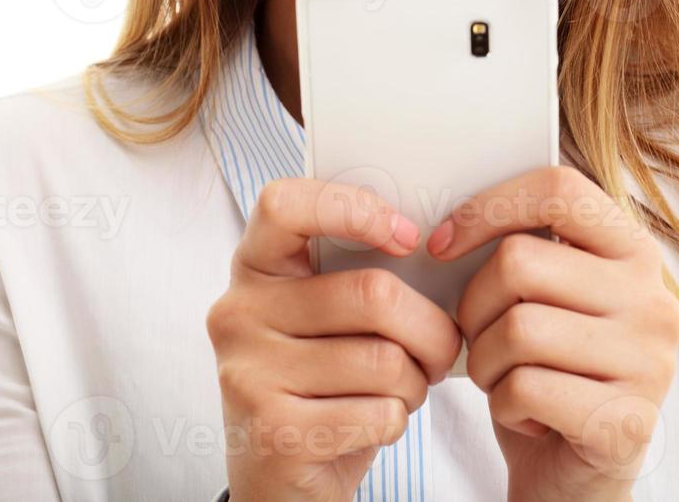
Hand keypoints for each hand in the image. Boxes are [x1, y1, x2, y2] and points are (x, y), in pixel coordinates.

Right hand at [206, 179, 462, 501]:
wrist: (282, 480)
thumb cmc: (323, 383)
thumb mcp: (327, 318)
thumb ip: (357, 275)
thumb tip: (439, 247)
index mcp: (254, 268)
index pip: (284, 204)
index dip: (353, 208)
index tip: (407, 238)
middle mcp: (238, 313)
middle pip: (371, 293)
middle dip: (430, 329)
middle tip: (439, 350)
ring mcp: (249, 373)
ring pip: (385, 360)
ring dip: (416, 383)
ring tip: (401, 391)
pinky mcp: (273, 431)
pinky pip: (378, 412)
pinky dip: (397, 422)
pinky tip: (374, 423)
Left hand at [426, 166, 678, 501]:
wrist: (576, 474)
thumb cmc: (548, 371)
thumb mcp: (546, 298)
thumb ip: (524, 251)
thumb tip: (445, 222)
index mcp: (634, 252)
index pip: (558, 192)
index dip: (488, 208)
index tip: (444, 244)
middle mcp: (653, 300)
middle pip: (519, 262)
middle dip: (473, 306)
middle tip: (481, 338)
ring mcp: (649, 362)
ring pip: (516, 327)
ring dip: (483, 361)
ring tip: (504, 377)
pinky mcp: (625, 420)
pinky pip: (524, 388)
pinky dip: (502, 404)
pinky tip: (525, 413)